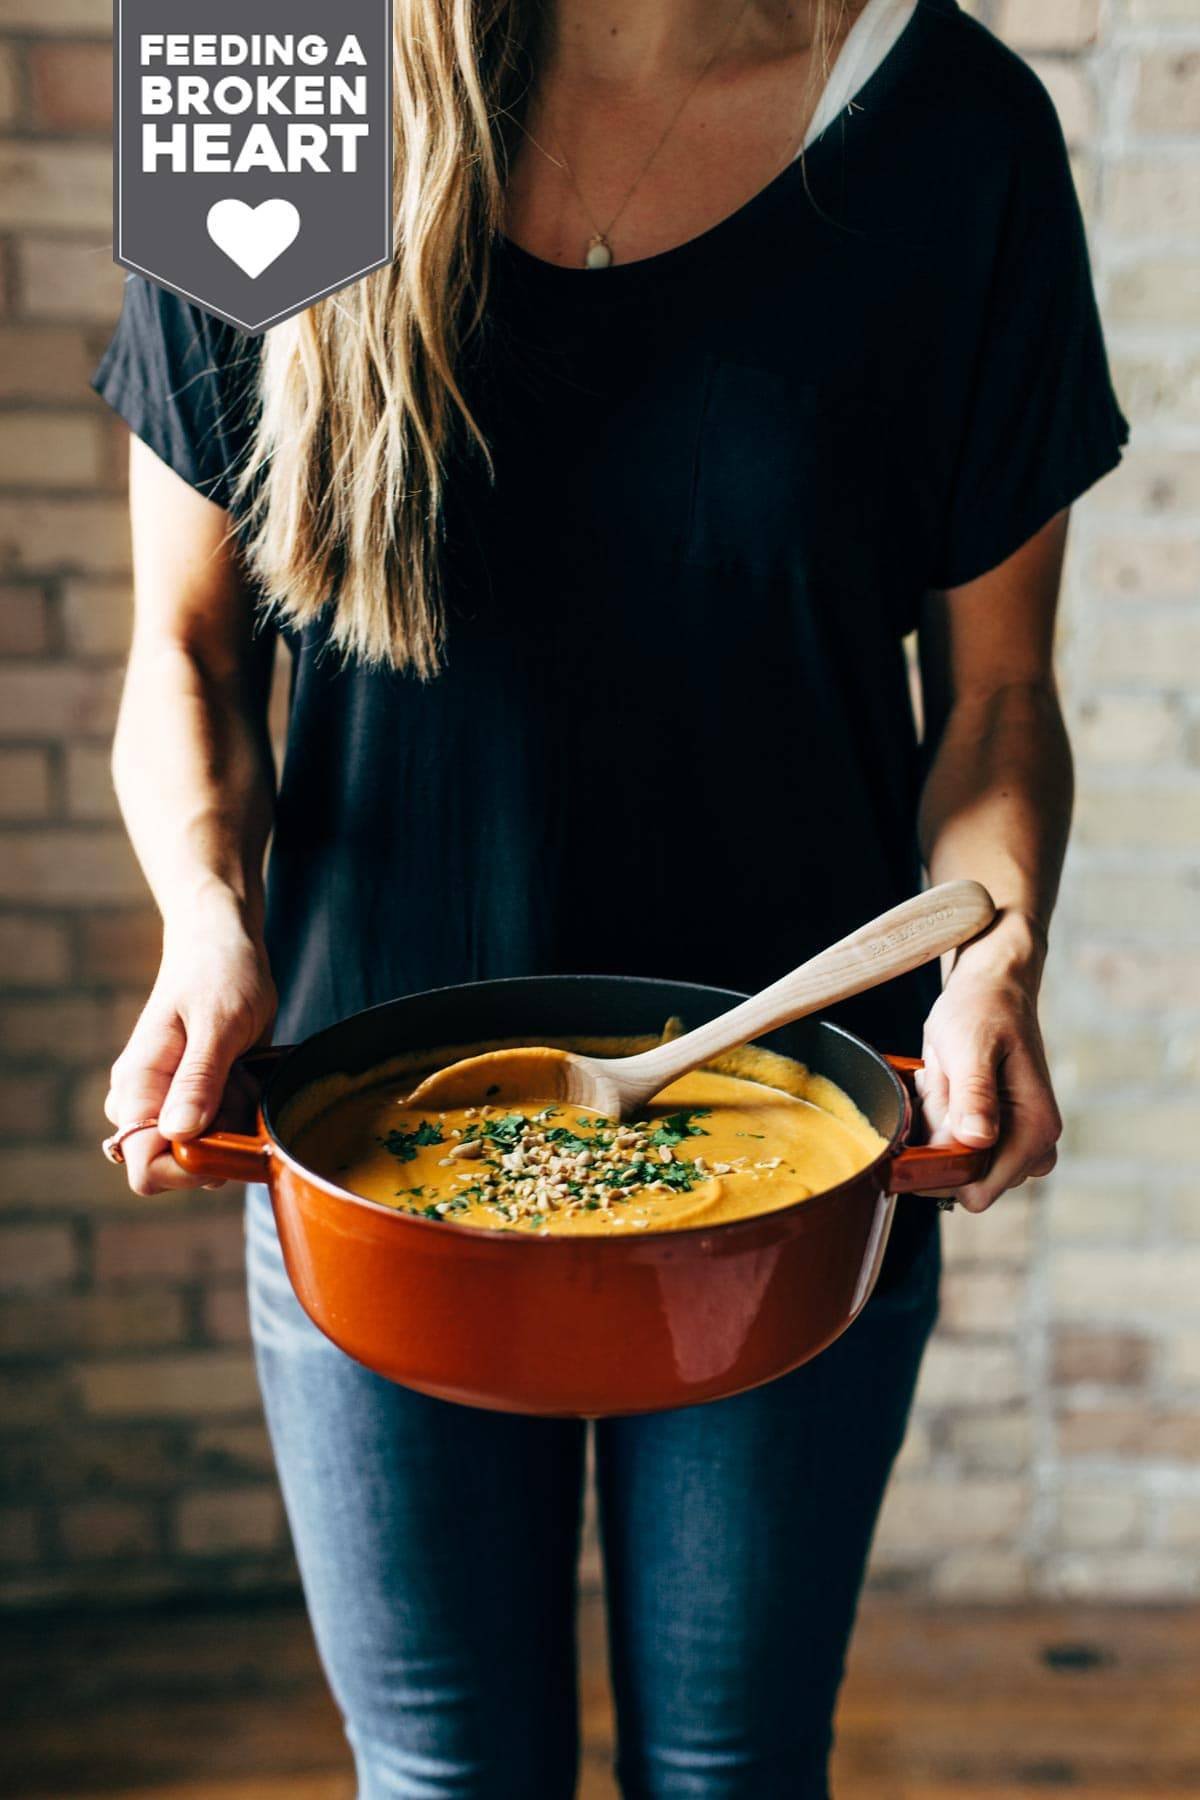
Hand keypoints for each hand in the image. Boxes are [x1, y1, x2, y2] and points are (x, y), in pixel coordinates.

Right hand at [105, 892, 276, 1195]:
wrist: (222, 941)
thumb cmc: (219, 971)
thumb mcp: (219, 1022)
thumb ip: (200, 1078)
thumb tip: (179, 1134)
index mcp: (137, 1087)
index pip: (144, 1168)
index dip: (189, 1168)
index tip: (228, 1133)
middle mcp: (145, 1102)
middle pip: (177, 1168)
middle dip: (221, 1144)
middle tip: (241, 1090)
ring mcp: (170, 1102)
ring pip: (204, 1152)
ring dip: (236, 1126)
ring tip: (246, 1075)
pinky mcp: (196, 1098)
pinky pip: (220, 1131)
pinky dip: (242, 1114)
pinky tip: (249, 1076)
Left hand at [914, 913, 1060, 1212]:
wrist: (990, 985)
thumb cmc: (983, 1009)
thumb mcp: (972, 1046)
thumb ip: (975, 1094)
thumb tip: (977, 1141)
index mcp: (1035, 1130)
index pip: (980, 1192)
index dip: (940, 1176)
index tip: (915, 1140)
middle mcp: (1031, 1143)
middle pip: (964, 1181)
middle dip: (937, 1145)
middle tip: (938, 1090)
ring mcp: (1014, 1139)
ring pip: (953, 1163)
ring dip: (935, 1129)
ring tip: (942, 1081)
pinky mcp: (994, 1130)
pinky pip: (950, 1144)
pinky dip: (935, 1120)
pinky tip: (941, 1083)